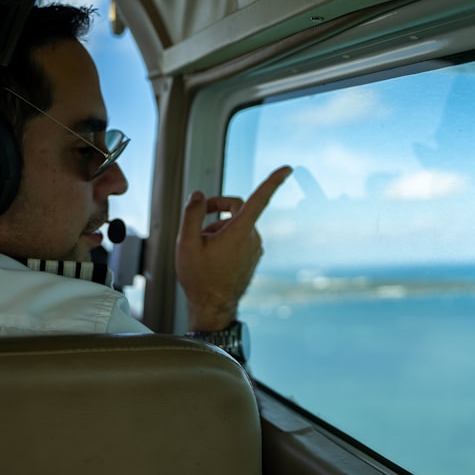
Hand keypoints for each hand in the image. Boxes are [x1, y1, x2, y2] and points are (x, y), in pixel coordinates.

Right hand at [176, 166, 292, 330]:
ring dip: (218, 227)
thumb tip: (198, 195)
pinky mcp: (253, 255)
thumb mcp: (186, 244)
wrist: (212, 306)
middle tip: (198, 217)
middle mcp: (253, 239)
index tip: (288, 168)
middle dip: (217, 209)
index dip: (274, 181)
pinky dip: (226, 237)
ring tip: (202, 245)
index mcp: (240, 232)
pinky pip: (240, 236)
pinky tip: (211, 253)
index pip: (260, 199)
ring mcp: (255, 248)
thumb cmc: (199, 278)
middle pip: (237, 208)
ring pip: (236, 223)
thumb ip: (192, 214)